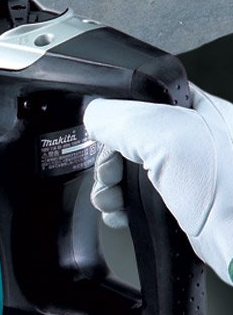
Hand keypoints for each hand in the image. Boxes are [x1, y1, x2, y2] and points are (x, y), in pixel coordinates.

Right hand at [84, 85, 232, 284]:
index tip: (104, 134)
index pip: (145, 99)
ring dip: (110, 186)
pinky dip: (121, 208)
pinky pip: (139, 201)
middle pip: (131, 139)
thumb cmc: (230, 192)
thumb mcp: (166, 137)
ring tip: (110, 199)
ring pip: (131, 172)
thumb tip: (94, 118)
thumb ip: (122, 119)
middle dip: (109, 160)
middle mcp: (195, 141)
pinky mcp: (181, 207)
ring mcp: (189, 176)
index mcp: (200, 112)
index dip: (118, 117)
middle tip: (108, 174)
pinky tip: (119, 214)